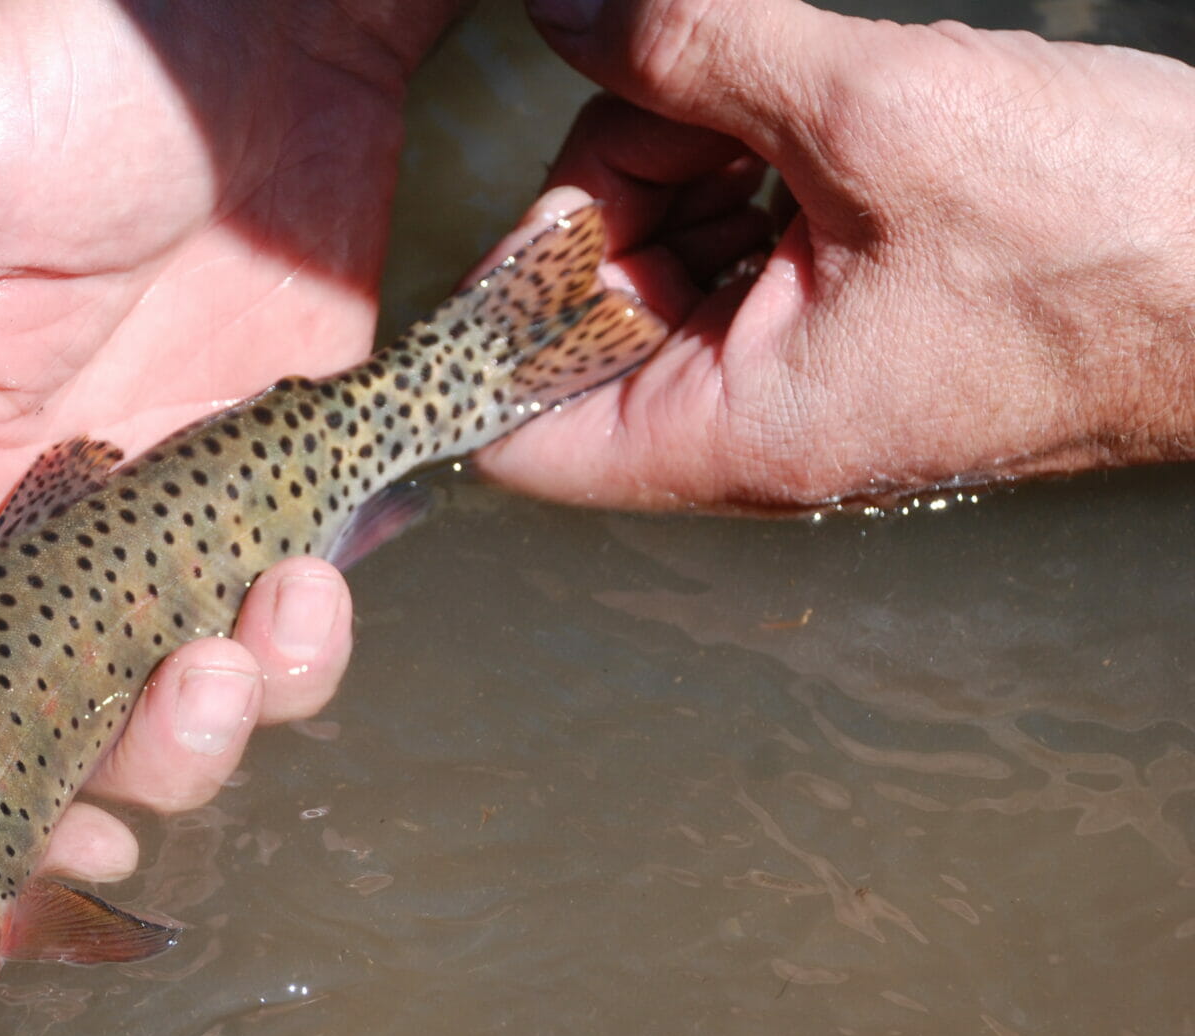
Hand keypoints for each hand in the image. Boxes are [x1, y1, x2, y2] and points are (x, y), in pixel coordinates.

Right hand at [0, 0, 464, 1002]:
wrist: (255, 24)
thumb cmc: (62, 73)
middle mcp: (9, 541)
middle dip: (27, 835)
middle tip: (76, 859)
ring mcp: (138, 542)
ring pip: (144, 731)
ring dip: (186, 747)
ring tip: (226, 656)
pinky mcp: (257, 515)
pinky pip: (272, 652)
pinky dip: (297, 660)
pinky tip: (307, 589)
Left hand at [490, 0, 1194, 508]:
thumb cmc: (1108, 235)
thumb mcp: (875, 113)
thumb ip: (694, 52)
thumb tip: (569, 7)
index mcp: (729, 433)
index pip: (513, 432)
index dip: (488, 319)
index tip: (533, 199)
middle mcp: (745, 428)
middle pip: (578, 316)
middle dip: (609, 183)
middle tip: (689, 83)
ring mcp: (792, 378)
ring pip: (657, 262)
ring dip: (686, 152)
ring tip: (780, 90)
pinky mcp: (841, 325)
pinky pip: (739, 244)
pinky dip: (750, 164)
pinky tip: (813, 112)